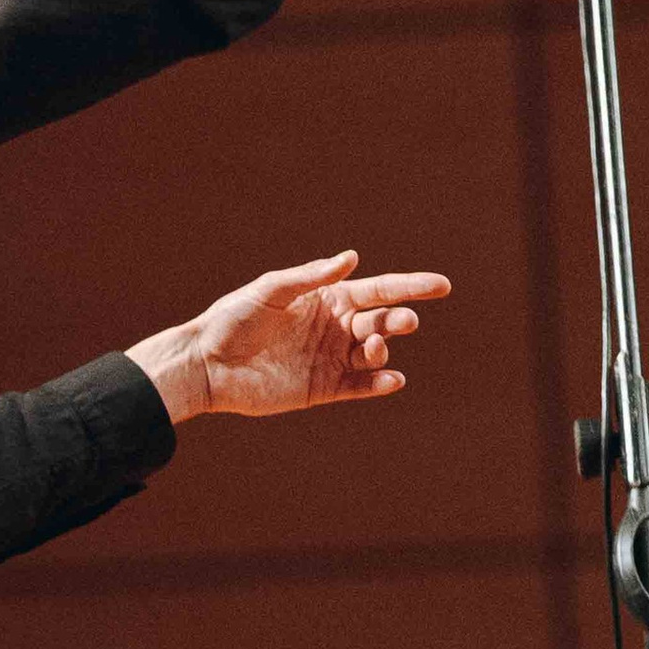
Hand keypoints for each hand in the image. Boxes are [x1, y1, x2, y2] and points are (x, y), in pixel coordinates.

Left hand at [128, 250, 445, 424]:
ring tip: (373, 347)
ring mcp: (329, 359)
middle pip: (380, 320)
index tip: (442, 285)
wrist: (207, 365)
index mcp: (326, 297)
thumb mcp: (271, 290)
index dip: (410, 287)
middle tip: (406, 322)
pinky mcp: (321, 390)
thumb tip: (352, 258)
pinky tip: (392, 379)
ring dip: (381, 349)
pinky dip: (377, 384)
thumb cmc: (233, 320)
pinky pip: (358, 387)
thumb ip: (312, 277)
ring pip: (372, 354)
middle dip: (398, 319)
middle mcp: (333, 327)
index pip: (377, 289)